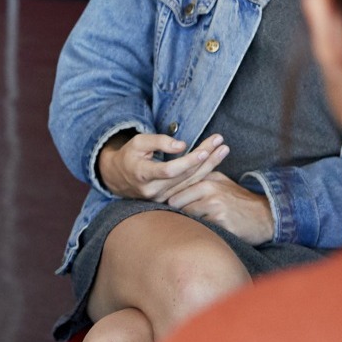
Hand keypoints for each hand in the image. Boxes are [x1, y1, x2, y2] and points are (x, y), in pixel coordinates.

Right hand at [98, 132, 229, 201]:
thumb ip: (159, 141)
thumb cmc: (129, 156)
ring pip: (190, 182)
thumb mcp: (138, 142)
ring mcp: (161, 198)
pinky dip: (203, 174)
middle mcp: (153, 190)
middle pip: (185, 176)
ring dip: (209, 166)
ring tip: (223, 150)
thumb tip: (182, 145)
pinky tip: (215, 163)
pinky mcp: (168, 200)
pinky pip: (189, 187)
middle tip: (221, 143)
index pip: (169, 170)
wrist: (118, 179)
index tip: (204, 150)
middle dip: (205, 158)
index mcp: (142, 174)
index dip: (188, 161)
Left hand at [165, 172, 274, 244]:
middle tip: (175, 220)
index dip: (168, 200)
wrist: (267, 217)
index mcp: (207, 179)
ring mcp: (215, 204)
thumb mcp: (222, 183)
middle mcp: (209, 188)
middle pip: (175, 202)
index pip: (175, 189)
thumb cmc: (240, 202)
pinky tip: (204, 233)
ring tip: (191, 228)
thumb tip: (173, 185)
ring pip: (185, 216)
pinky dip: (198, 231)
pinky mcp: (221, 221)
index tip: (166, 208)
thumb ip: (199, 179)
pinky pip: (198, 227)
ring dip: (186, 223)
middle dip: (173, 212)